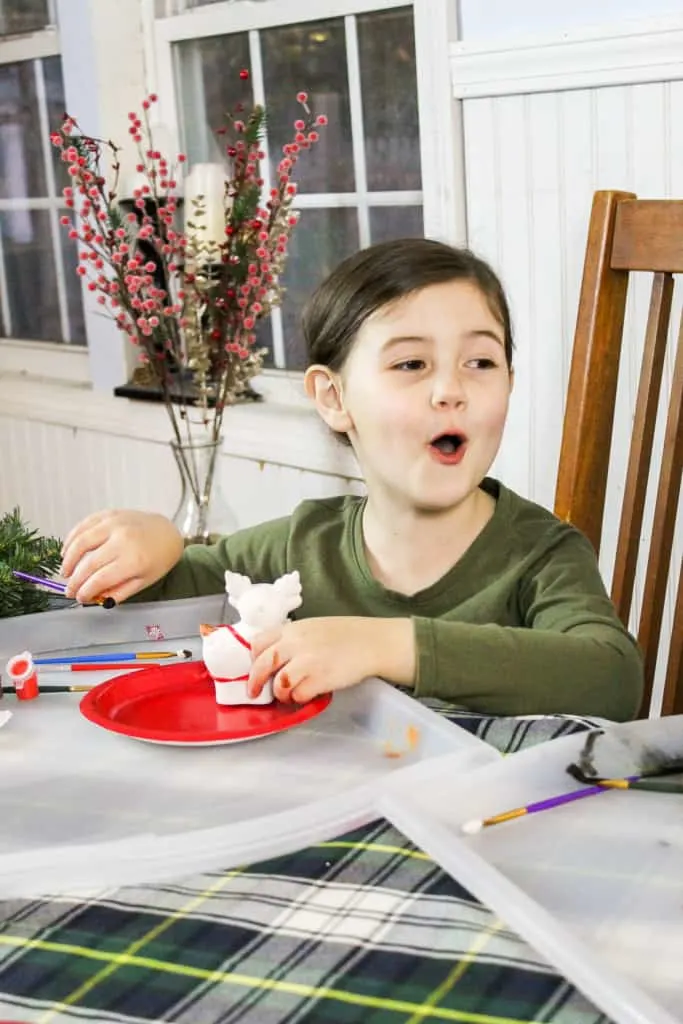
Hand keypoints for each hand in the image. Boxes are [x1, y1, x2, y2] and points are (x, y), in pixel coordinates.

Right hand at [61, 509, 183, 605]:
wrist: (167, 532)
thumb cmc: (158, 559)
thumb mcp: (144, 581)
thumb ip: (119, 592)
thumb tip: (97, 599)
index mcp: (134, 560)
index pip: (100, 579)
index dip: (85, 591)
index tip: (79, 598)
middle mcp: (122, 540)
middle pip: (89, 564)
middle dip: (75, 581)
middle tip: (69, 590)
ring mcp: (114, 524)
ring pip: (81, 542)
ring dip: (69, 560)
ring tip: (65, 572)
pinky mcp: (109, 514)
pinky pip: (84, 525)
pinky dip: (72, 538)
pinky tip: (67, 551)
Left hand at [248, 616, 415, 703]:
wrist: (373, 642)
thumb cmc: (346, 635)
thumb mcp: (314, 628)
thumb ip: (293, 640)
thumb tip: (274, 659)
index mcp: (293, 629)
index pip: (259, 642)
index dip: (253, 658)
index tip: (256, 667)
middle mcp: (297, 642)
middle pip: (262, 664)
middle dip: (254, 682)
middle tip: (254, 693)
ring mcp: (308, 660)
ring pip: (279, 683)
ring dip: (280, 693)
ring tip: (287, 695)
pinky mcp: (321, 678)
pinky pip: (298, 694)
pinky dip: (299, 698)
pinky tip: (306, 695)